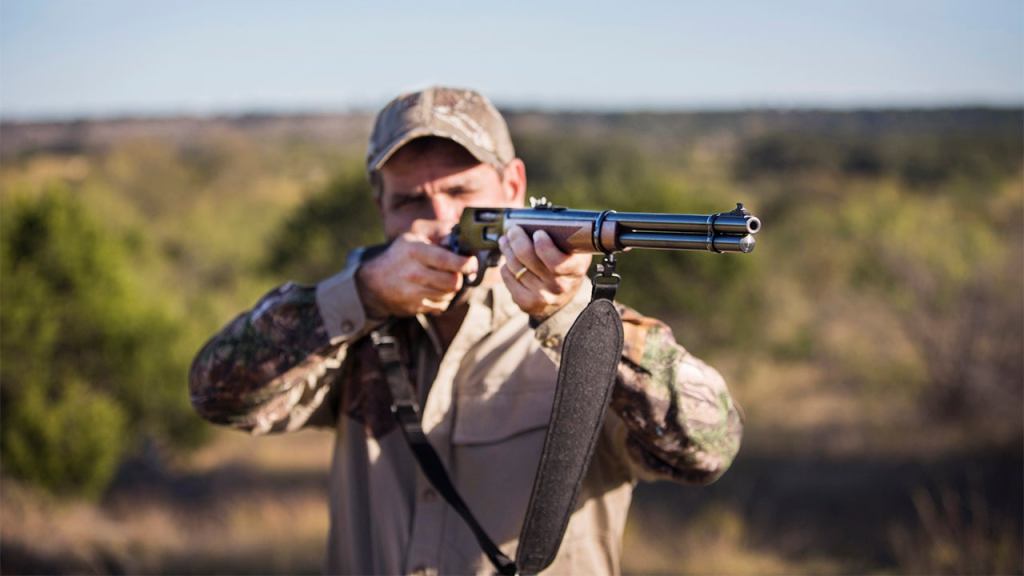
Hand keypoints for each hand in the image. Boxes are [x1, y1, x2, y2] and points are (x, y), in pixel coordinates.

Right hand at [356, 220, 477, 316]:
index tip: (471, 262)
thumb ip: (440, 232)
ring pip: (448, 295)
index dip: (466, 263)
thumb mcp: (415, 235)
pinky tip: (433, 289)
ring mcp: (413, 293)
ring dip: (451, 288)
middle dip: (459, 277)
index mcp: (415, 251)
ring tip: (442, 279)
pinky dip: (442, 299)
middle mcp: (413, 273)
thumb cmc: (400, 255)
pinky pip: (440, 306)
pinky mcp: (414, 307)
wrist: (374, 282)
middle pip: (453, 282)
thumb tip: (462, 235)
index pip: (448, 261)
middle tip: (456, 271)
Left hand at [498, 225, 591, 320]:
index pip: (556, 261)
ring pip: (515, 265)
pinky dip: (506, 266)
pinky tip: (509, 259)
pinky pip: (508, 277)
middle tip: (514, 230)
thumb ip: (564, 237)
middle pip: (528, 257)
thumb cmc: (567, 266)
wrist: (564, 298)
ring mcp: (542, 296)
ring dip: (507, 249)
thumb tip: (539, 218)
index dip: (543, 245)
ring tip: (506, 241)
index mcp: (575, 269)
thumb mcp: (575, 252)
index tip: (538, 232)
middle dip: (517, 239)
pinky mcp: (526, 302)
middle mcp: (559, 285)